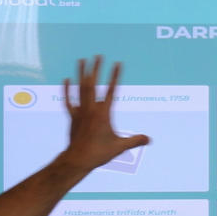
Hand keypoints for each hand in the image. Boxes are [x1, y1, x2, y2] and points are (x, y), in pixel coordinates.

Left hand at [59, 56, 149, 171]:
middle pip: (93, 84)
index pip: (111, 91)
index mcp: (103, 114)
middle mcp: (91, 109)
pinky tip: (67, 79)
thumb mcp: (120, 147)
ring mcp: (80, 112)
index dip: (115, 76)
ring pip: (80, 88)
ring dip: (81, 73)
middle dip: (96, 68)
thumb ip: (135, 140)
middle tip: (98, 55)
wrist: (78, 160)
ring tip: (82, 60)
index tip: (118, 63)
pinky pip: (68, 100)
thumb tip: (149, 139)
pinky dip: (67, 90)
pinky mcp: (72, 117)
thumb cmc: (99, 153)